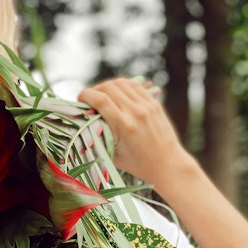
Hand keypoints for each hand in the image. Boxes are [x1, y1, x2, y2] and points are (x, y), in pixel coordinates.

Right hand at [77, 78, 193, 184]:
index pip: (100, 99)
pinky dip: (122, 85)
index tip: (80, 99)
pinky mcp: (154, 104)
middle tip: (89, 98)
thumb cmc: (138, 165)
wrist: (168, 164)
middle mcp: (136, 112)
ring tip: (102, 94)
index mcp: (124, 126)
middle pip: (108, 87)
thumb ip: (98, 138)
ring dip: (107, 85)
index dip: (85, 95)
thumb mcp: (113, 154)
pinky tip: (117, 92)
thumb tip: (82, 123)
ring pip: (121, 83)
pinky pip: (135, 86)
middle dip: (94, 89)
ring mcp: (147, 106)